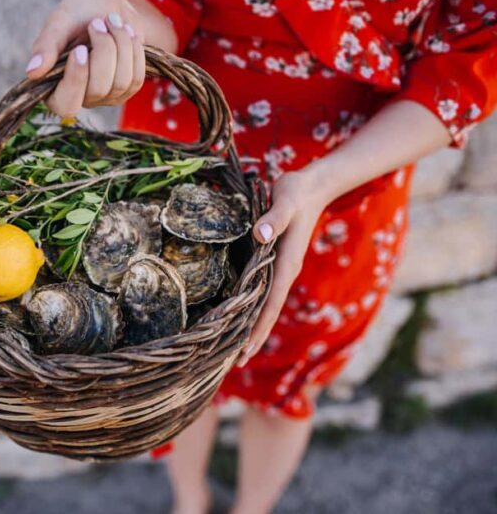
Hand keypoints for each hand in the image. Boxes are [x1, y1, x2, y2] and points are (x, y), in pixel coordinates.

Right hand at [26, 0, 146, 117]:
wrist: (108, 7)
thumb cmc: (78, 14)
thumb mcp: (60, 22)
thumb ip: (46, 45)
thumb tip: (32, 72)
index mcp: (54, 87)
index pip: (66, 104)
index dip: (76, 79)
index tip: (79, 49)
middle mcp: (80, 98)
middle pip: (99, 89)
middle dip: (104, 51)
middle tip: (97, 23)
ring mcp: (105, 96)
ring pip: (121, 82)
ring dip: (121, 44)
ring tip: (112, 22)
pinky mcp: (126, 90)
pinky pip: (136, 77)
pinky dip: (134, 49)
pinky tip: (126, 33)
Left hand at [237, 170, 330, 366]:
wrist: (313, 185)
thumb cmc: (296, 192)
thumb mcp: (285, 201)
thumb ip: (273, 218)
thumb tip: (260, 237)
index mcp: (286, 264)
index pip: (269, 304)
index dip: (256, 329)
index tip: (243, 352)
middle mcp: (285, 272)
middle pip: (267, 312)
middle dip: (253, 338)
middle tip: (233, 364)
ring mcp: (281, 268)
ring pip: (265, 304)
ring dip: (252, 327)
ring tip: (234, 349)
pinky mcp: (276, 261)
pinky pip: (263, 291)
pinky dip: (252, 308)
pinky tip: (240, 315)